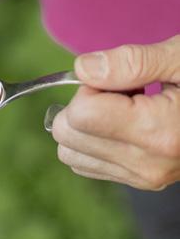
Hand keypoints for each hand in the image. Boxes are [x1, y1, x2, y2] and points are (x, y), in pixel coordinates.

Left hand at [49, 35, 179, 189]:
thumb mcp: (177, 57)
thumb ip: (129, 62)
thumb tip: (82, 69)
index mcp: (158, 132)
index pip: (80, 115)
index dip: (90, 85)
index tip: (119, 76)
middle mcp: (149, 164)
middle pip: (69, 136)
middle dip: (85, 102)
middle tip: (124, 88)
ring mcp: (146, 178)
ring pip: (73, 152)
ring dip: (90, 120)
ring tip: (129, 103)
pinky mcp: (143, 181)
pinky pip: (88, 162)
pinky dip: (96, 137)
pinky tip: (129, 118)